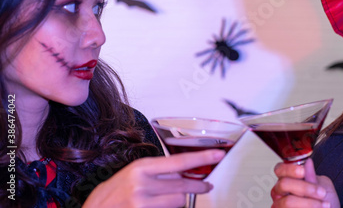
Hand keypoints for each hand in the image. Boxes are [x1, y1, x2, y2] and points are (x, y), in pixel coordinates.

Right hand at [82, 149, 224, 207]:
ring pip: (179, 201)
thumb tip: (182, 172)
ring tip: (173, 198)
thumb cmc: (111, 194)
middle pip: (183, 185)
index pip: (179, 161)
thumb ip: (156, 172)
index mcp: (141, 168)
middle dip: (198, 185)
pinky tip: (162, 205)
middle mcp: (142, 184)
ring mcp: (143, 203)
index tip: (218, 154)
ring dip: (180, 200)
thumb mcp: (132, 174)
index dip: (202, 157)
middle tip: (206, 184)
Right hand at [271, 158, 339, 207]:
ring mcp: (281, 205)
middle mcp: (281, 192)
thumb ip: (312, 177)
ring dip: (309, 203)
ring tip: (324, 205)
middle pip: (283, 184)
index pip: (280, 169)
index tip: (303, 171)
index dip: (289, 169)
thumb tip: (307, 162)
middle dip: (304, 188)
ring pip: (288, 202)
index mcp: (288, 179)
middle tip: (321, 192)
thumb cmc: (325, 200)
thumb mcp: (322, 186)